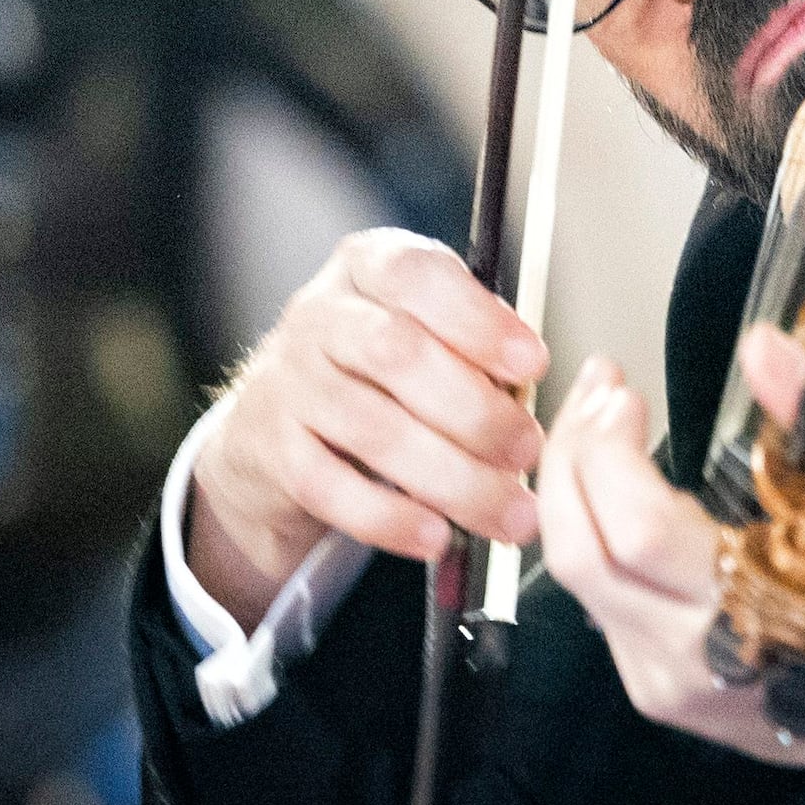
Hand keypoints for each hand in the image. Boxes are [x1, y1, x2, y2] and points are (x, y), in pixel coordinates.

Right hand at [183, 227, 547, 616]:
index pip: (417, 275)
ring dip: (453, 478)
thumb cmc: (378, 375)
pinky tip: (437, 536)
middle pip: (396, 354)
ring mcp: (287, 381)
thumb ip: (476, 352)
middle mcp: (319, 315)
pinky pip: (331, 488)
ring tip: (508, 512)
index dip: (479, 321)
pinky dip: (391, 518)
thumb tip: (529, 396)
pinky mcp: (270, 450)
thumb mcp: (426, 337)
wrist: (276, 429)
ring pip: (373, 429)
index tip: (534, 365)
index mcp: (368, 268)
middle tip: (528, 452)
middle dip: (475, 411)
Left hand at [543, 354, 804, 764]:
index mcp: (754, 614)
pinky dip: (590, 533)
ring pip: (574, 581)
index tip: (624, 394)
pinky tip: (616, 488)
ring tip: (602, 425)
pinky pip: (598, 603)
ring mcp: (664, 682)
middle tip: (599, 392)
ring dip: (572, 490)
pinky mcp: (654, 688)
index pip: (636, 533)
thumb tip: (765, 347)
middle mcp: (692, 659)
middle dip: (570, 457)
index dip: (609, 453)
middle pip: (578, 555)